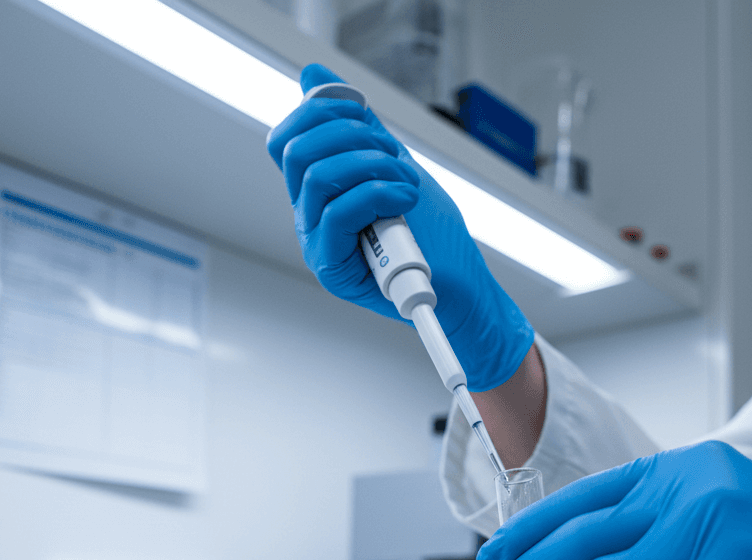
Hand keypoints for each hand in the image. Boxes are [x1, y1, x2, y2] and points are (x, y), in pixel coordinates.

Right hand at [266, 64, 534, 391]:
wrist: (464, 289)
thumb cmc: (435, 236)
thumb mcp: (395, 164)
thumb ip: (358, 126)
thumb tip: (315, 77)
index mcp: (318, 193)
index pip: (288, 140)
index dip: (319, 112)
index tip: (362, 113)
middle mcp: (311, 218)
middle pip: (296, 153)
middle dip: (353, 137)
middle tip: (394, 157)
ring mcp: (319, 245)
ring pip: (317, 179)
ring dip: (373, 167)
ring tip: (407, 185)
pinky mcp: (334, 270)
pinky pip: (337, 214)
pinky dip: (378, 194)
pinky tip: (404, 203)